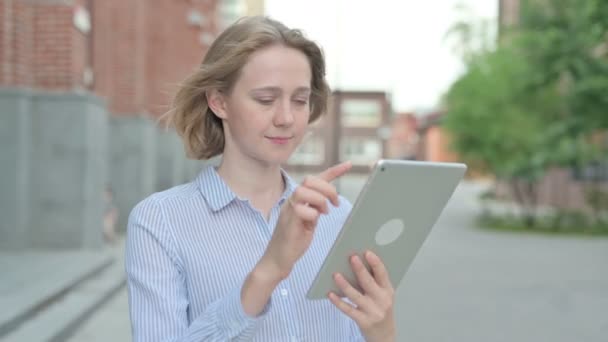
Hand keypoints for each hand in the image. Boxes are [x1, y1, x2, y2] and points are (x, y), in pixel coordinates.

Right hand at [259, 161, 351, 279]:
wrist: (277, 260)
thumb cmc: (293, 242)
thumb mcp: (309, 222)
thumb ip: (315, 209)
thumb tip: (327, 201)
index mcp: (298, 200)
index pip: (315, 180)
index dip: (333, 171)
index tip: (349, 165)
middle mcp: (291, 201)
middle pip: (309, 180)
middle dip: (327, 188)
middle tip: (334, 203)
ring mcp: (288, 211)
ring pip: (303, 191)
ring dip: (320, 200)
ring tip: (324, 213)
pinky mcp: (288, 222)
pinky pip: (300, 209)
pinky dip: (312, 214)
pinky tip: (313, 223)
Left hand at [328, 251, 395, 341]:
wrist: (384, 335)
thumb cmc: (380, 310)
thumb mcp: (383, 295)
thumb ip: (374, 282)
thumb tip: (357, 264)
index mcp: (388, 291)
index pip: (382, 274)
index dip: (375, 263)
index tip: (367, 252)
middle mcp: (382, 300)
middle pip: (369, 283)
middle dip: (360, 269)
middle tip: (352, 257)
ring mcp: (372, 311)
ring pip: (356, 296)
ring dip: (345, 284)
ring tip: (336, 274)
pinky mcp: (363, 321)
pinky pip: (348, 309)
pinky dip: (338, 302)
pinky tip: (330, 294)